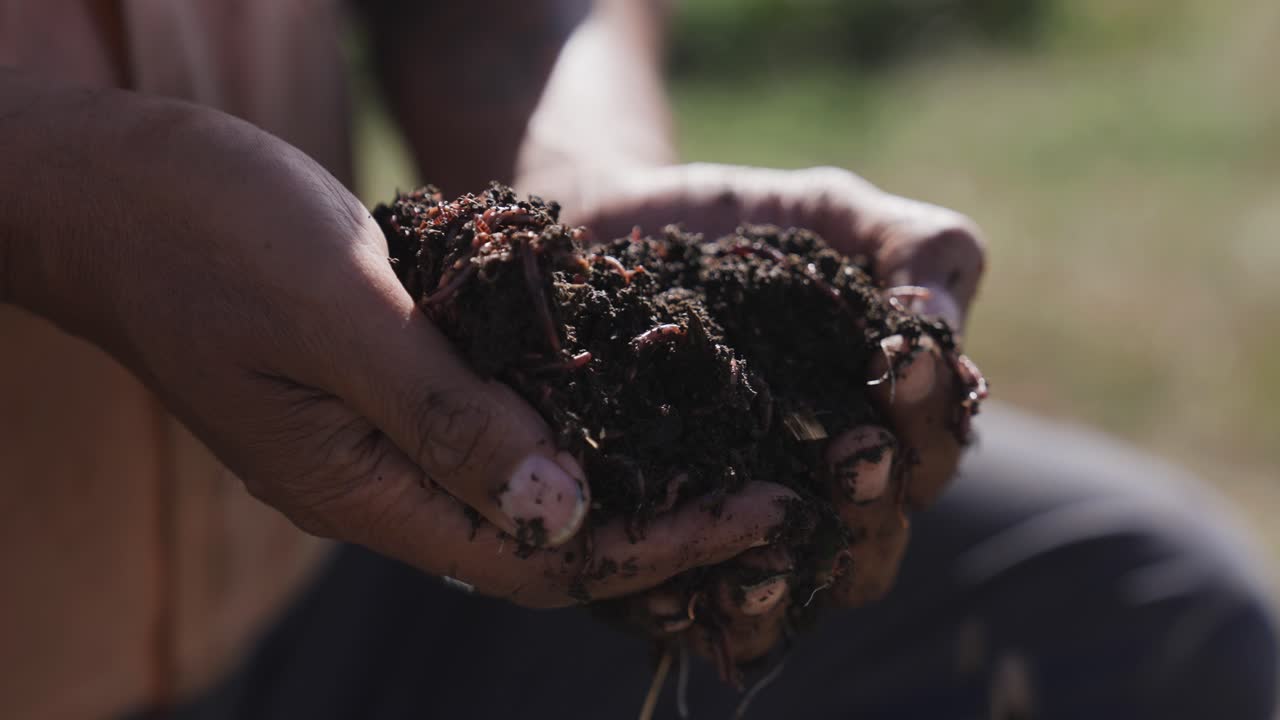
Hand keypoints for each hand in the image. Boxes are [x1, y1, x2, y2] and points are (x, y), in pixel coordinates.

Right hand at [3, 95, 796, 608]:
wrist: (112, 192)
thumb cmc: (209, 231)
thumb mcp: (336, 309)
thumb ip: (444, 415)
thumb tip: (565, 513)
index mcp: (362, 489)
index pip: (542, 557)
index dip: (660, 542)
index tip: (762, 507)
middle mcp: (377, 487)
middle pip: (545, 541)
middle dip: (662, 523)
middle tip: (773, 487)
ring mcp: (376, 444)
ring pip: (525, 489)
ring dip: (625, 477)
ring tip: (727, 452)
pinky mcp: (380, 392)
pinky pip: (492, 431)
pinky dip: (569, 423)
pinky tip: (628, 393)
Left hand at [565, 163, 986, 665]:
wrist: (606, 229)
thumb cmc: (736, 227)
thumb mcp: (833, 214)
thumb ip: (917, 249)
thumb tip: (938, 332)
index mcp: (876, 433)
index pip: (929, 454)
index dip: (927, 417)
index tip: (899, 363)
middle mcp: (811, 498)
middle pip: (866, 548)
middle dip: (870, 506)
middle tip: (854, 452)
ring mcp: (728, 532)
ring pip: (778, 599)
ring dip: (782, 587)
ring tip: (767, 558)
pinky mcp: (647, 545)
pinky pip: (669, 605)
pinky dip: (675, 605)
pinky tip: (667, 581)